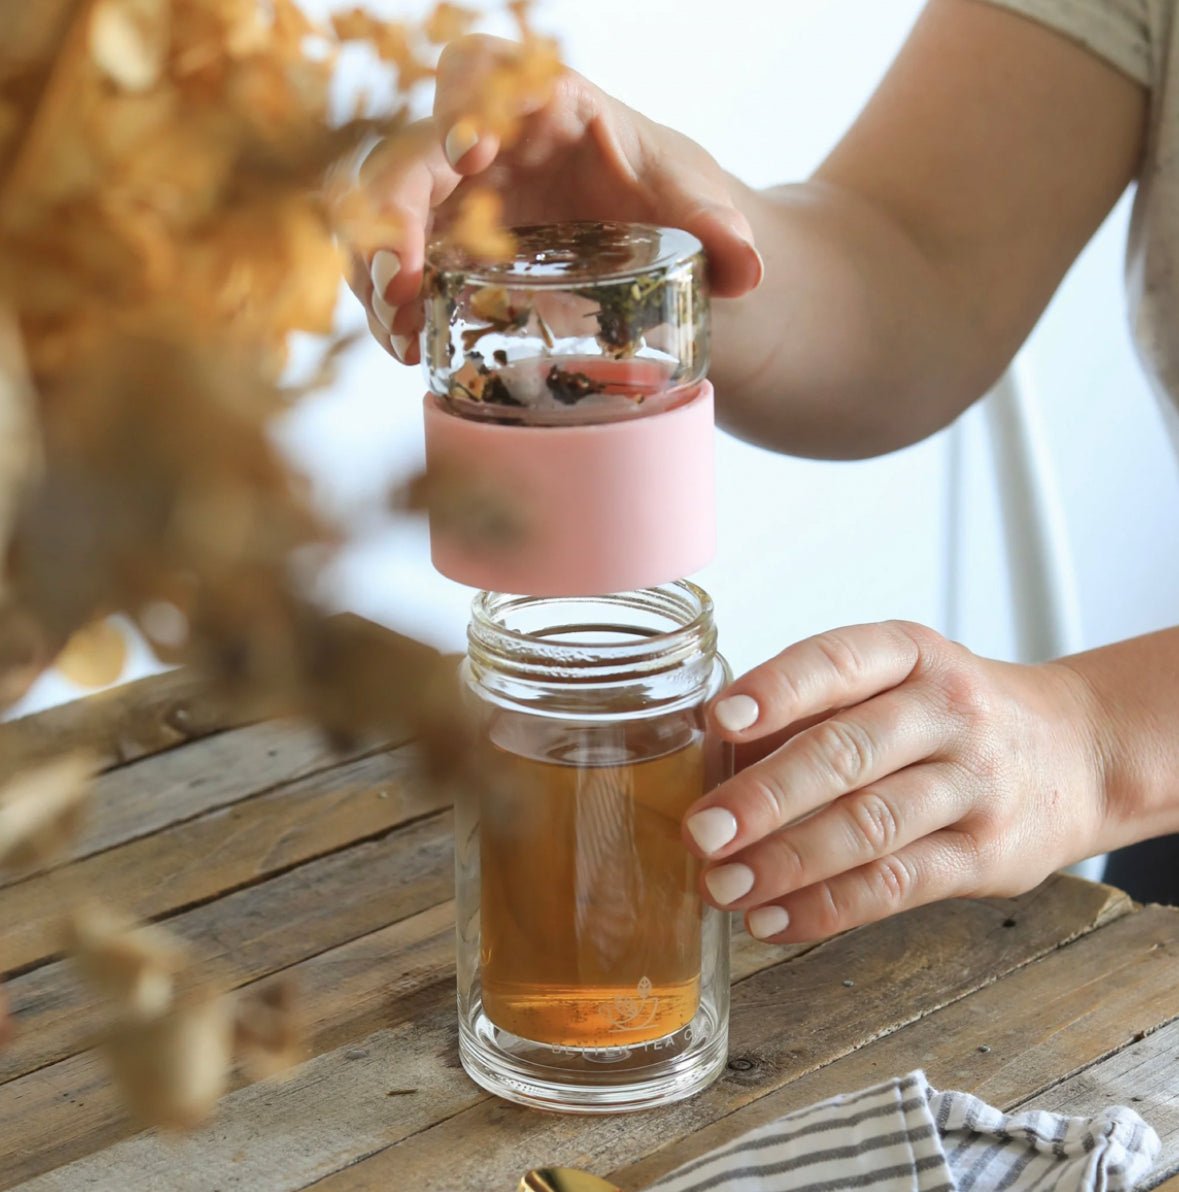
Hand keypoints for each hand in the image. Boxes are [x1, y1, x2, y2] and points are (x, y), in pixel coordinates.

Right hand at [346, 35, 762, 361]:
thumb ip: (718, 226)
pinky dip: (392, 305)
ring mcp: (456, 198)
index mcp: (543, 104)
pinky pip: (395, 264)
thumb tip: (745, 267)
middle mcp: (485, 143)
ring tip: (401, 336)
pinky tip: (410, 349)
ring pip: (383, 212)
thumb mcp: (696, 202)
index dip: (462, 106)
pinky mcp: (444, 248)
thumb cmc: (669, 197)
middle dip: (392, 214)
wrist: (656, 242)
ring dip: (376, 270)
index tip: (469, 157)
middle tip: (400, 285)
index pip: (482, 74)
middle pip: (409, 152)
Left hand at [683, 620, 1104, 941]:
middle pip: (847, 753)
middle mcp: (945, 710)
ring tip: (723, 886)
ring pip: (869, 825)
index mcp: (908, 653)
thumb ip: (811, 710)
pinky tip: (774, 918)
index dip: (778, 690)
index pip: (837, 661)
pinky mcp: (987, 855)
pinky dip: (828, 907)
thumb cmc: (947, 716)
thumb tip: (708, 759)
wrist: (1075, 752)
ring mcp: (973, 783)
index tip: (720, 720)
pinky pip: (897, 884)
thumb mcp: (892, 682)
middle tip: (702, 831)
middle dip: (765, 796)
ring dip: (786, 863)